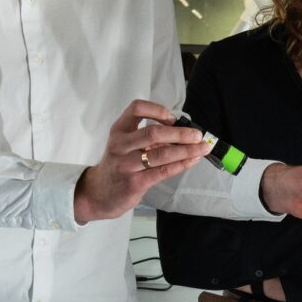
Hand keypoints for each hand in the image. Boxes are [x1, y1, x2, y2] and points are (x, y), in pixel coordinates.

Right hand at [74, 100, 211, 223]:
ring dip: (187, 150)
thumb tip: (182, 132)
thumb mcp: (125, 144)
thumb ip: (147, 137)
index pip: (136, 108)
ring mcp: (127, 164)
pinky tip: (193, 160)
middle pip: (154, 133)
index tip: (173, 118)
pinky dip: (181, 164)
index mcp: (119, 129)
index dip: (158, 110)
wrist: (98, 193)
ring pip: (162, 154)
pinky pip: (163, 171)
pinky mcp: (135, 183)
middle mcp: (121, 144)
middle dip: (180, 133)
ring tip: (203, 148)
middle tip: (198, 135)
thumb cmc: (119, 164)